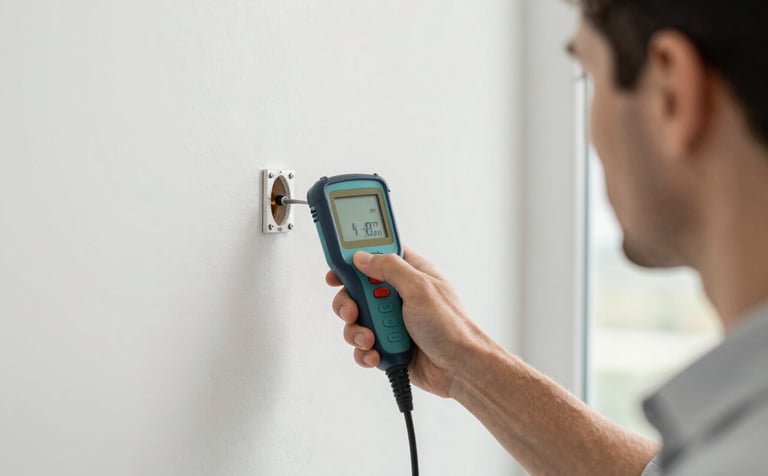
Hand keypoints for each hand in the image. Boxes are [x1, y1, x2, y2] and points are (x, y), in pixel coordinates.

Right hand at [325, 247, 489, 397]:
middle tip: (354, 312)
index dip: (353, 261)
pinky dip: (365, 352)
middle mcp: (398, 295)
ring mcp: (391, 321)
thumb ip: (389, 268)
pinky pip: (362, 346)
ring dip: (357, 332)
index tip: (336, 271)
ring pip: (356, 321)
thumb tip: (361, 256)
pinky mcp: (388, 345)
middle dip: (350, 304)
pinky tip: (376, 355)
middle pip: (356, 291)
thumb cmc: (450, 326)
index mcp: (409, 274)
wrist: (460, 369)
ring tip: (372, 341)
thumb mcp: (420, 288)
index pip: (375, 257)